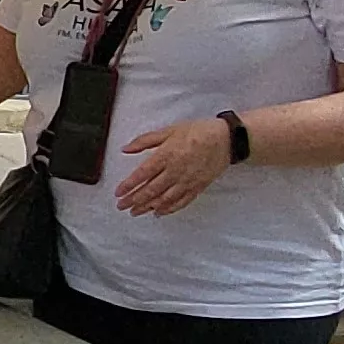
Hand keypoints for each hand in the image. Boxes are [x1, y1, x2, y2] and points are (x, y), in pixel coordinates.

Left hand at [112, 118, 234, 216]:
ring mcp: (186, 181)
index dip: (129, 185)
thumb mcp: (169, 130)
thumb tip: (125, 149)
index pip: (142, 174)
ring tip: (135, 212)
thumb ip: (145, 141)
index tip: (118, 193)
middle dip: (134, 200)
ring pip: (164, 199)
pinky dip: (168, 209)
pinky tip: (159, 212)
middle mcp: (175, 171)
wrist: (225, 139)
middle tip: (121, 206)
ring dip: (147, 207)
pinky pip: (180, 201)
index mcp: (166, 155)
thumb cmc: (197, 131)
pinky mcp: (197, 187)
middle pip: (150, 190)